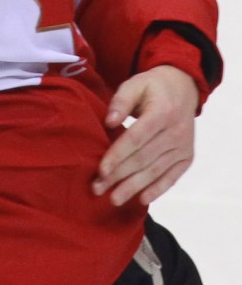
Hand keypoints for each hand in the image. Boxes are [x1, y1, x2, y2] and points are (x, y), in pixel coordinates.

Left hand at [92, 66, 198, 206]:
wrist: (183, 88)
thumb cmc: (152, 87)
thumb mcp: (134, 84)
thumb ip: (120, 102)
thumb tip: (108, 122)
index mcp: (162, 112)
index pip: (136, 138)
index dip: (118, 155)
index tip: (101, 170)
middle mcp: (176, 132)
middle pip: (143, 158)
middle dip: (119, 176)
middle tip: (97, 188)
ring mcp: (183, 147)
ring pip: (155, 171)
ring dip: (134, 187)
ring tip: (114, 198)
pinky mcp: (186, 157)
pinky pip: (172, 177)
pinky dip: (157, 189)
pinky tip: (141, 200)